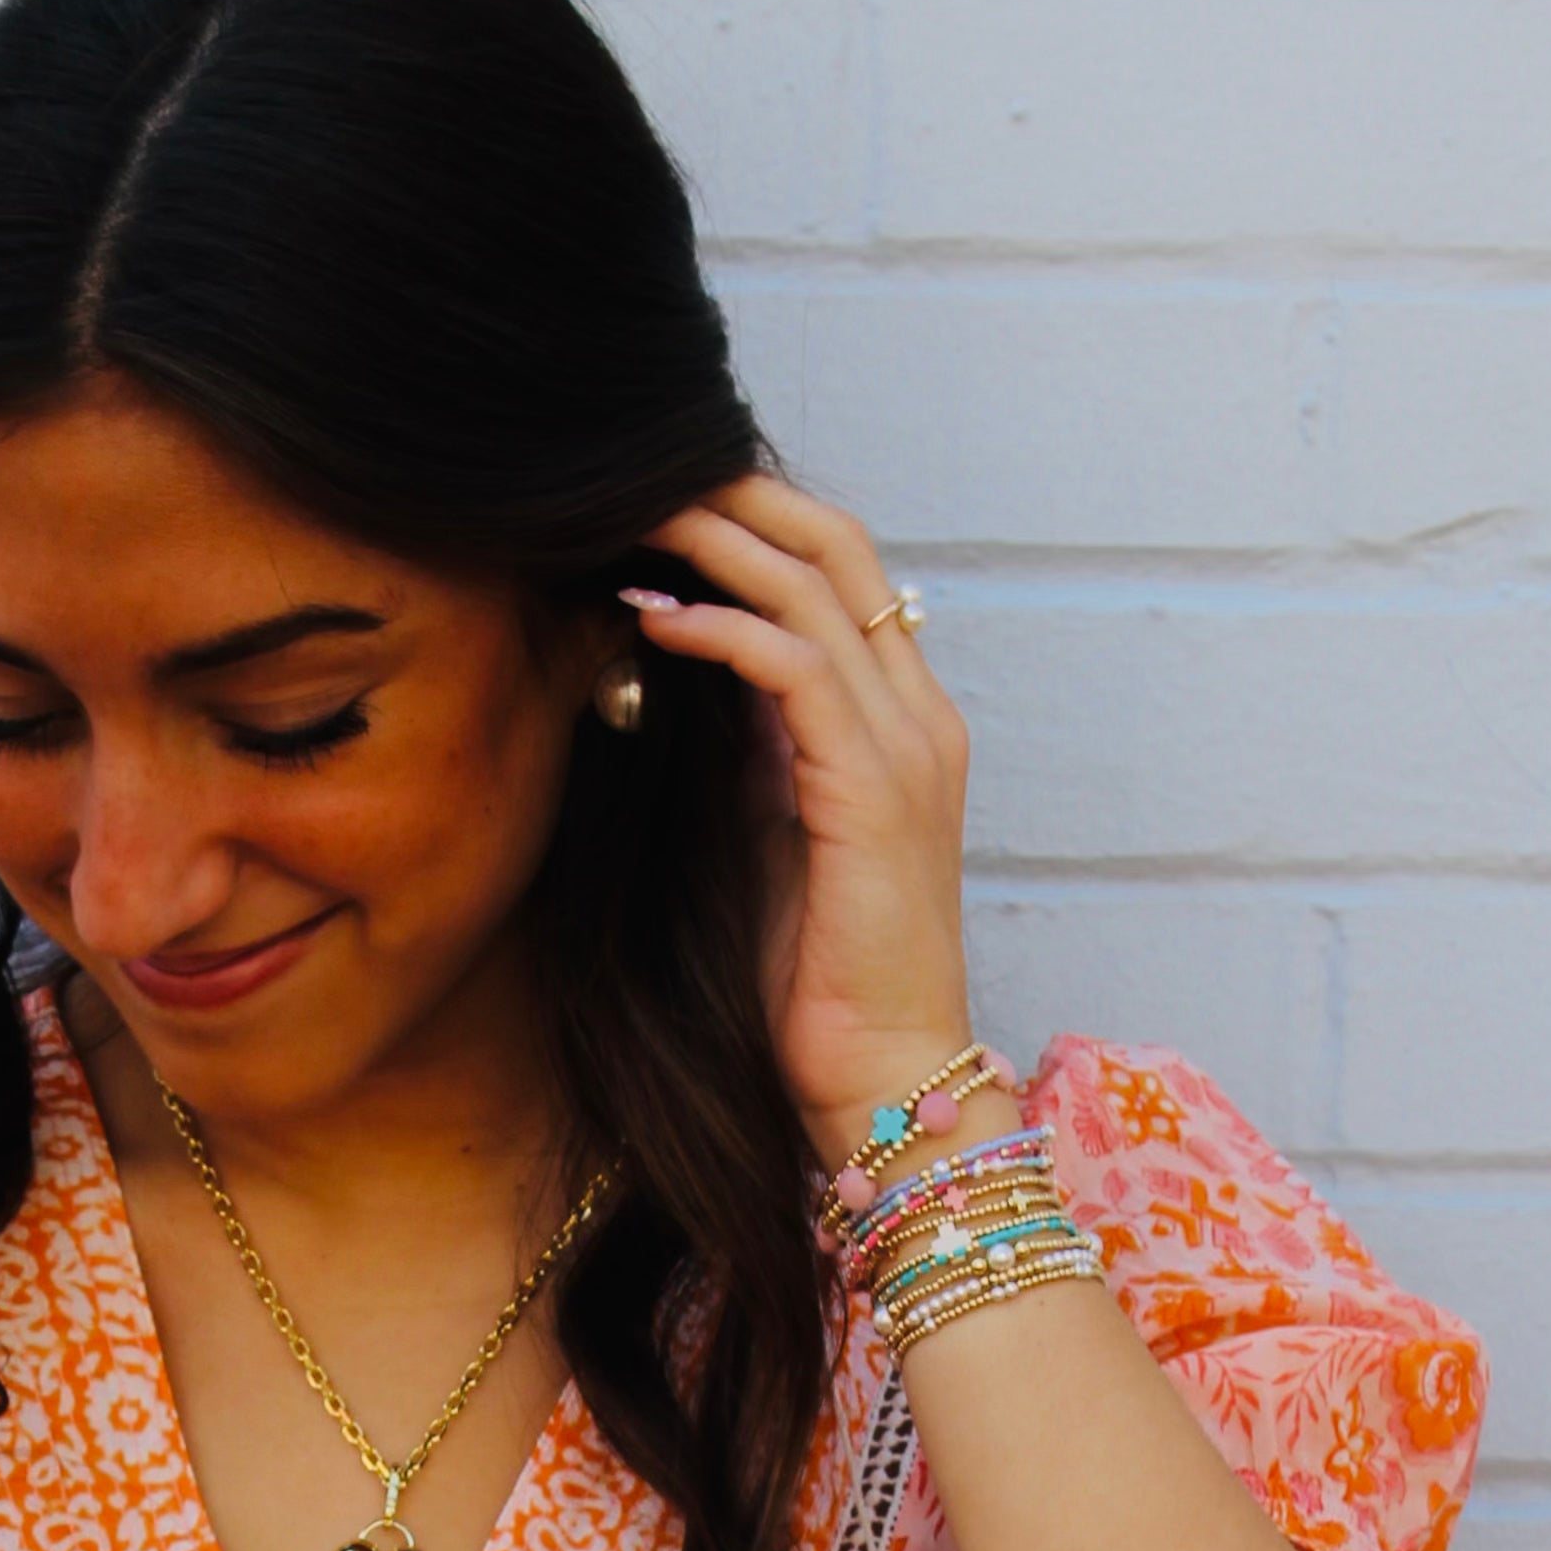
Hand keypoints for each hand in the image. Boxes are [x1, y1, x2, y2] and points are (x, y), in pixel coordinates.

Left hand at [625, 470, 976, 1160]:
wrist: (877, 1079)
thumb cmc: (815, 979)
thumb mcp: (766, 833)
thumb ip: (743, 748)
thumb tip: (670, 667)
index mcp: (901, 723)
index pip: (838, 570)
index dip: (753, 518)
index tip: (658, 499)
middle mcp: (919, 717)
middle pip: (836, 544)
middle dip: (735, 495)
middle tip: (639, 472)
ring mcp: (906, 749)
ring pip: (815, 587)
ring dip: (715, 543)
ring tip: (631, 518)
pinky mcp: (872, 791)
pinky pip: (796, 668)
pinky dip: (722, 627)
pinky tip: (652, 615)